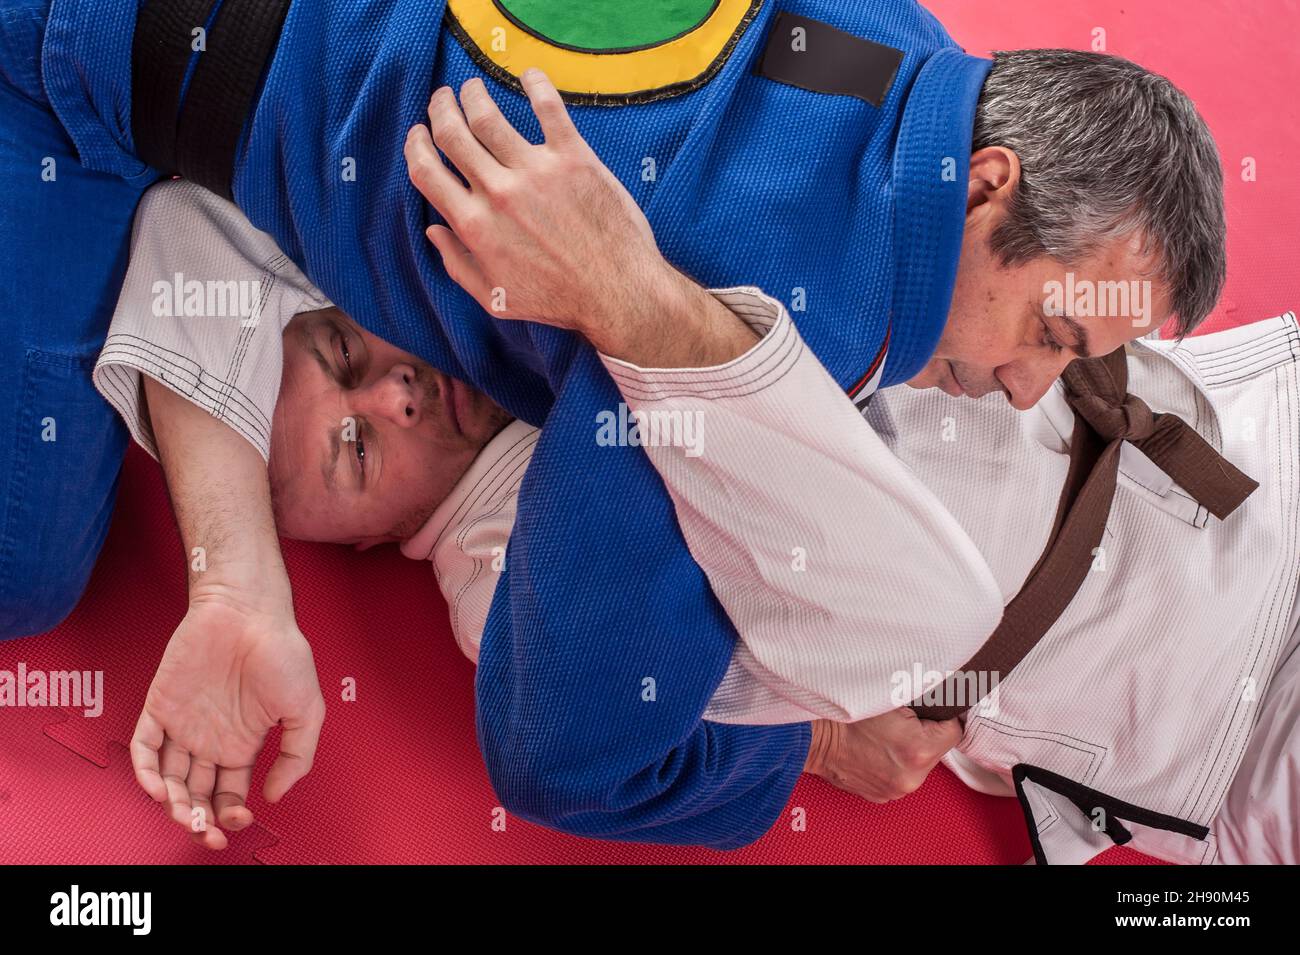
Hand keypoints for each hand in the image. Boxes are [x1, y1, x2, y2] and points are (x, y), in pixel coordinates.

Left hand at [130, 591, 325, 849]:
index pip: (228, 795)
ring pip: (168, 778)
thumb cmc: (283, 652)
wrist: (250, 611)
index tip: (238, 821)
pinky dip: (146, 772)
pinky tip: (158, 788)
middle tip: (205, 833)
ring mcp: (182, 724)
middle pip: (195, 794)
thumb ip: (298, 756)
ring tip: (183, 814)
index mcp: (243, 744)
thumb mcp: (307, 710)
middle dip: (199, 821)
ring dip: (172, 805)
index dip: (229, 816)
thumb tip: (275, 795)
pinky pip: (144, 747)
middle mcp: (209, 740)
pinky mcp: (159, 705)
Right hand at [404, 69, 669, 346]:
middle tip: (443, 100)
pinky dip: (535, 84)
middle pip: (451, 134)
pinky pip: (549, 108)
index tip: (419, 135)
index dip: (415, 146)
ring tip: (472, 88)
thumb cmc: (558, 302)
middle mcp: (497, 193)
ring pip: (487, 116)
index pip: (426, 171)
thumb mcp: (496, 298)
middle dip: (439, 110)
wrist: (617, 293)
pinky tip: (529, 75)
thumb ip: (458, 265)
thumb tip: (433, 232)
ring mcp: (535, 172)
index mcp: (473, 225)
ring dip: (473, 95)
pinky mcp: (574, 159)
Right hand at [803, 709, 963, 802]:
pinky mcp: (883, 797)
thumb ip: (922, 698)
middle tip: (898, 722)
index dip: (941, 716)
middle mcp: (912, 777)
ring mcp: (896, 791)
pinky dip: (893, 764)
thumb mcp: (890, 696)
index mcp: (919, 749)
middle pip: (937, 750)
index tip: (926, 711)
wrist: (814, 738)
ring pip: (919, 765)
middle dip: (924, 734)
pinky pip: (901, 776)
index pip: (954, 731)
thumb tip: (943, 694)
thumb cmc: (846, 716)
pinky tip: (875, 751)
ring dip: (909, 751)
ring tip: (883, 737)